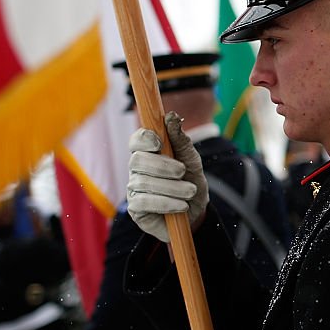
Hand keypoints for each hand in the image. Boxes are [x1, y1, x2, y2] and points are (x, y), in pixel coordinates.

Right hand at [127, 111, 208, 241]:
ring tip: (190, 192)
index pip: (136, 140)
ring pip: (143, 182)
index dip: (144, 139)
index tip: (160, 143)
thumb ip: (181, 140)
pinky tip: (181, 206)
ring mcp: (134, 188)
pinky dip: (166, 203)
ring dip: (172, 188)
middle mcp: (137, 169)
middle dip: (163, 166)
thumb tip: (171, 116)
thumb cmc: (190, 181)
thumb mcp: (191, 160)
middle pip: (137, 160)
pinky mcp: (135, 208)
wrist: (196, 212)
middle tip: (183, 172)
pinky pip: (143, 202)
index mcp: (149, 153)